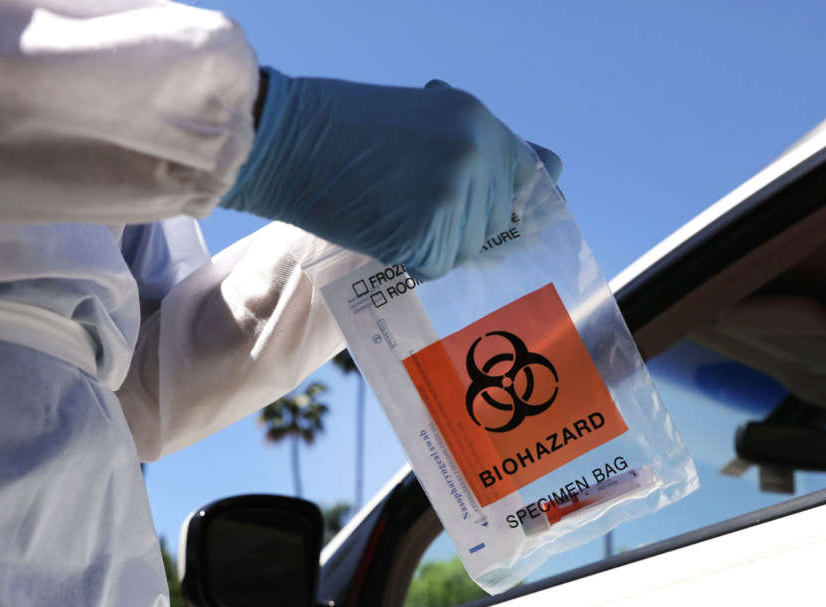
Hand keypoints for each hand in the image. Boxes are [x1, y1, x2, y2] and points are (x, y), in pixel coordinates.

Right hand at [221, 69, 560, 280]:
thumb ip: (473, 149)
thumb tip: (540, 171)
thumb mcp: (423, 119)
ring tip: (387, 211)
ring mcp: (454, 196)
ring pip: (466, 250)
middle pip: (495, 221)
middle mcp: (477, 156)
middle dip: (460, 225)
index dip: (512, 198)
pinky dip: (409, 260)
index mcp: (479, 122)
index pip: (533, 173)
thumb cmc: (342, 132)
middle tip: (407, 204)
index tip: (493, 213)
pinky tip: (379, 229)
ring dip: (432, 245)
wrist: (286, 141)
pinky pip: (435, 267)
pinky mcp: (428, 234)